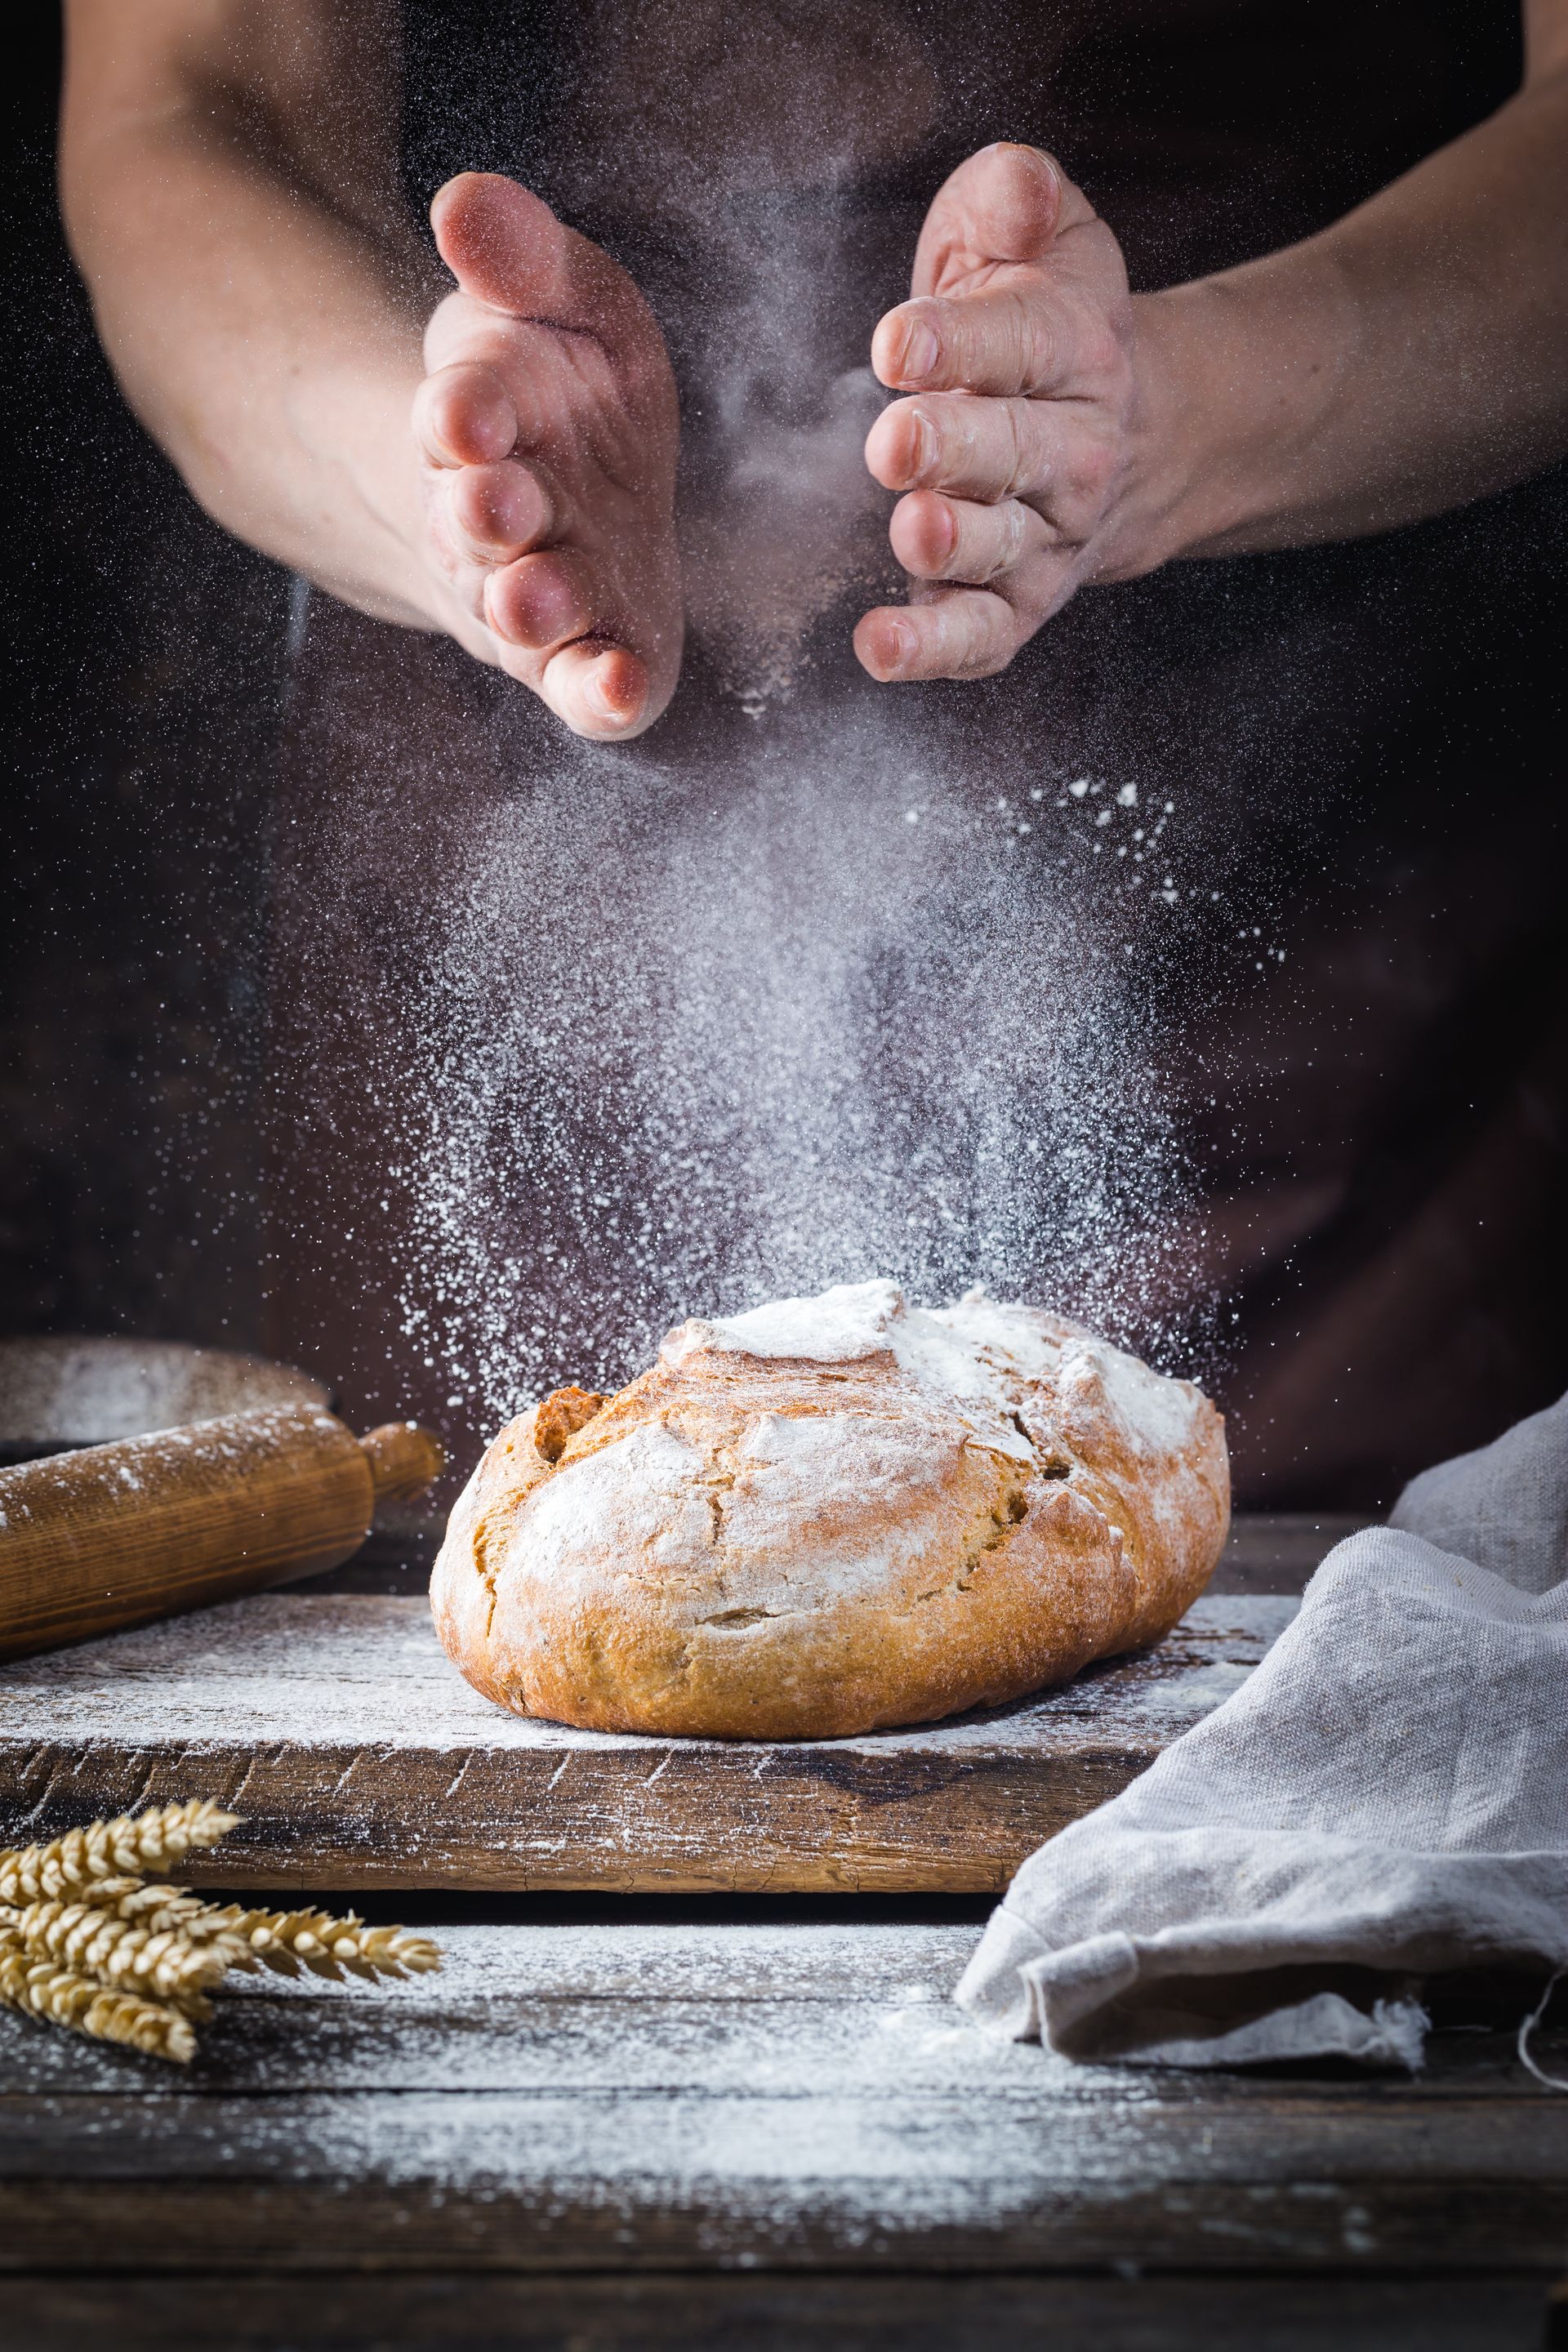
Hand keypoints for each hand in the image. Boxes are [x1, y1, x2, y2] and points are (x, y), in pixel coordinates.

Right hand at [414, 173, 681, 738]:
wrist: (560, 491)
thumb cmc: (565, 388)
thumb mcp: (565, 299)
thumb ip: (524, 257)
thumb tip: (464, 199)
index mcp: (480, 420)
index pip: (457, 413)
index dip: (459, 412)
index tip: (464, 410)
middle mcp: (494, 522)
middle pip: (476, 526)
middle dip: (483, 516)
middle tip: (492, 504)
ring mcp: (534, 598)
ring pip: (518, 612)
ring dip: (527, 605)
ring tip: (534, 598)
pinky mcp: (588, 658)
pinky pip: (585, 689)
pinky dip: (598, 694)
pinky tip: (621, 688)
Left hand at [855, 143, 1144, 683]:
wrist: (1125, 433)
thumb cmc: (1045, 320)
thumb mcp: (1045, 238)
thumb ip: (1018, 201)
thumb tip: (1018, 183)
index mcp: (1075, 348)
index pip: (1023, 341)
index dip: (960, 343)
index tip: (896, 344)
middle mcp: (1071, 453)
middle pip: (1014, 451)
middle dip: (954, 447)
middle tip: (897, 440)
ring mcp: (1045, 537)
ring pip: (1000, 549)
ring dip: (953, 545)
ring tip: (910, 532)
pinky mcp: (1015, 605)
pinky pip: (982, 636)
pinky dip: (933, 649)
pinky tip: (878, 648)